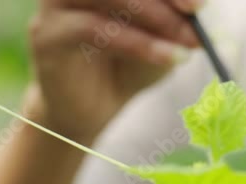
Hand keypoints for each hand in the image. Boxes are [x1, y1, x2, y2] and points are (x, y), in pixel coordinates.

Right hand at [25, 0, 201, 139]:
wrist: (90, 112)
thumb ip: (175, 18)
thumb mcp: (161, 38)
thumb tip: (200, 5)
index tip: (200, 2)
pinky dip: (138, 43)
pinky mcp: (46, 34)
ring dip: (154, 15)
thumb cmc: (127, 67)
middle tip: (196, 12)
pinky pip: (94, 28)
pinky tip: (168, 58)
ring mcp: (54, 4)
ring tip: (187, 43)